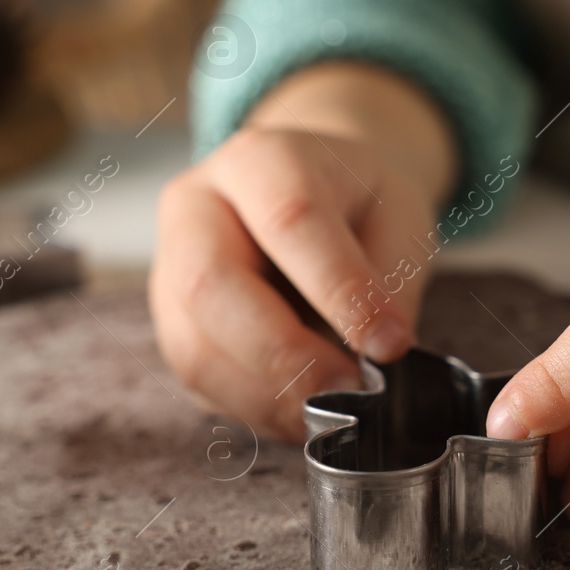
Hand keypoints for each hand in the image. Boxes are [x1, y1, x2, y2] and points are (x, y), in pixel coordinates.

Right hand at [151, 63, 456, 438]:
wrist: (317, 199)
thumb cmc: (358, 205)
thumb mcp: (398, 218)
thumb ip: (388, 283)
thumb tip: (376, 358)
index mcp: (260, 159)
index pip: (290, 219)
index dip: (339, 290)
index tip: (389, 345)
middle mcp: (197, 207)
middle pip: (210, 284)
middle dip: (285, 355)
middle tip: (351, 391)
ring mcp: (170, 267)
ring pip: (193, 346)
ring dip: (269, 394)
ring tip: (335, 407)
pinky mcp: (172, 325)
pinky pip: (200, 381)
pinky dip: (258, 408)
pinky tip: (305, 409)